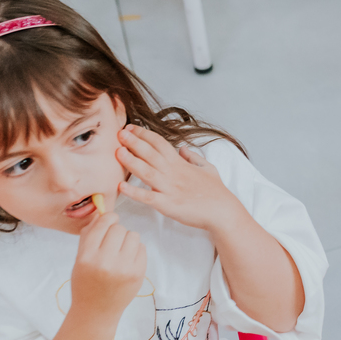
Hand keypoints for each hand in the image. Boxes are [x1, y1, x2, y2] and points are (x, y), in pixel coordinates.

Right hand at [71, 211, 145, 320]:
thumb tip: (102, 211)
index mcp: (86, 257)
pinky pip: (141, 248)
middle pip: (119, 228)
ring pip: (133, 235)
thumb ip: (89, 235)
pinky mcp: (138, 273)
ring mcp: (124, 268)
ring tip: (119, 252)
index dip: (108, 218)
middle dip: (116, 232)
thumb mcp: (79, 259)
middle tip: (112, 243)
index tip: (110, 220)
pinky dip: (135, 251)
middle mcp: (105, 262)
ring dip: (127, 240)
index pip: (103, 224)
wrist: (95, 312)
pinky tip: (126, 262)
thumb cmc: (85, 282)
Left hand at [116, 126, 242, 233]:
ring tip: (117, 152)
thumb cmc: (216, 191)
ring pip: (146, 172)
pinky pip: (148, 197)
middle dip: (134, 142)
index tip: (131, 128)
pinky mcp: (167, 205)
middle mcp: (173, 173)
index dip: (145, 134)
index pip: (160, 143)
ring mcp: (169, 188)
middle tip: (119, 133)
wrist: (222, 211)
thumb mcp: (208, 168)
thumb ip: (193, 157)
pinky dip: (134, 192)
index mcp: (181, 163)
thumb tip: (183, 148)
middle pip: (151, 154)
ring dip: (131, 161)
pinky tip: (121, 186)